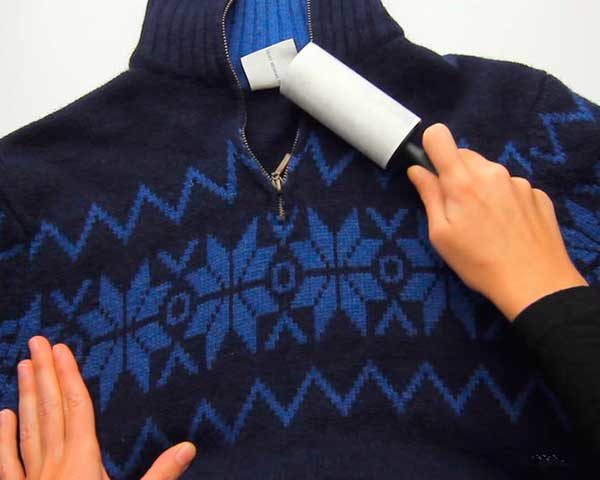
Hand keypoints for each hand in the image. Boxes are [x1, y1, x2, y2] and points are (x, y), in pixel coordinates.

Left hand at [0, 336, 196, 479]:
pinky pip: (8, 463)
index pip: (76, 408)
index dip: (69, 376)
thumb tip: (189, 446)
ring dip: (25, 396)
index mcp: (83, 462)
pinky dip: (4, 439)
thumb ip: (160, 476)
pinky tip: (2, 417)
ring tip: (20, 366)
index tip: (60, 348)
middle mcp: (54, 465)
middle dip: (43, 374)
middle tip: (35, 342)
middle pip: (49, 410)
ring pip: (28, 429)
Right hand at [406, 123, 588, 321]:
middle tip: (457, 209)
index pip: (439, 136)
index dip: (430, 148)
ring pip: (488, 172)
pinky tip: (507, 227)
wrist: (535, 283)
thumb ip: (429, 195)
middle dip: (455, 174)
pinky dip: (503, 199)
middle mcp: (492, 172)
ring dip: (480, 187)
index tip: (432, 171)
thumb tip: (417, 170)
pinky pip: (510, 187)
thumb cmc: (478, 262)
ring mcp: (518, 182)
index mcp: (463, 181)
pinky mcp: (537, 194)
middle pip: (464, 155)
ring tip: (485, 223)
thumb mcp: (441, 234)